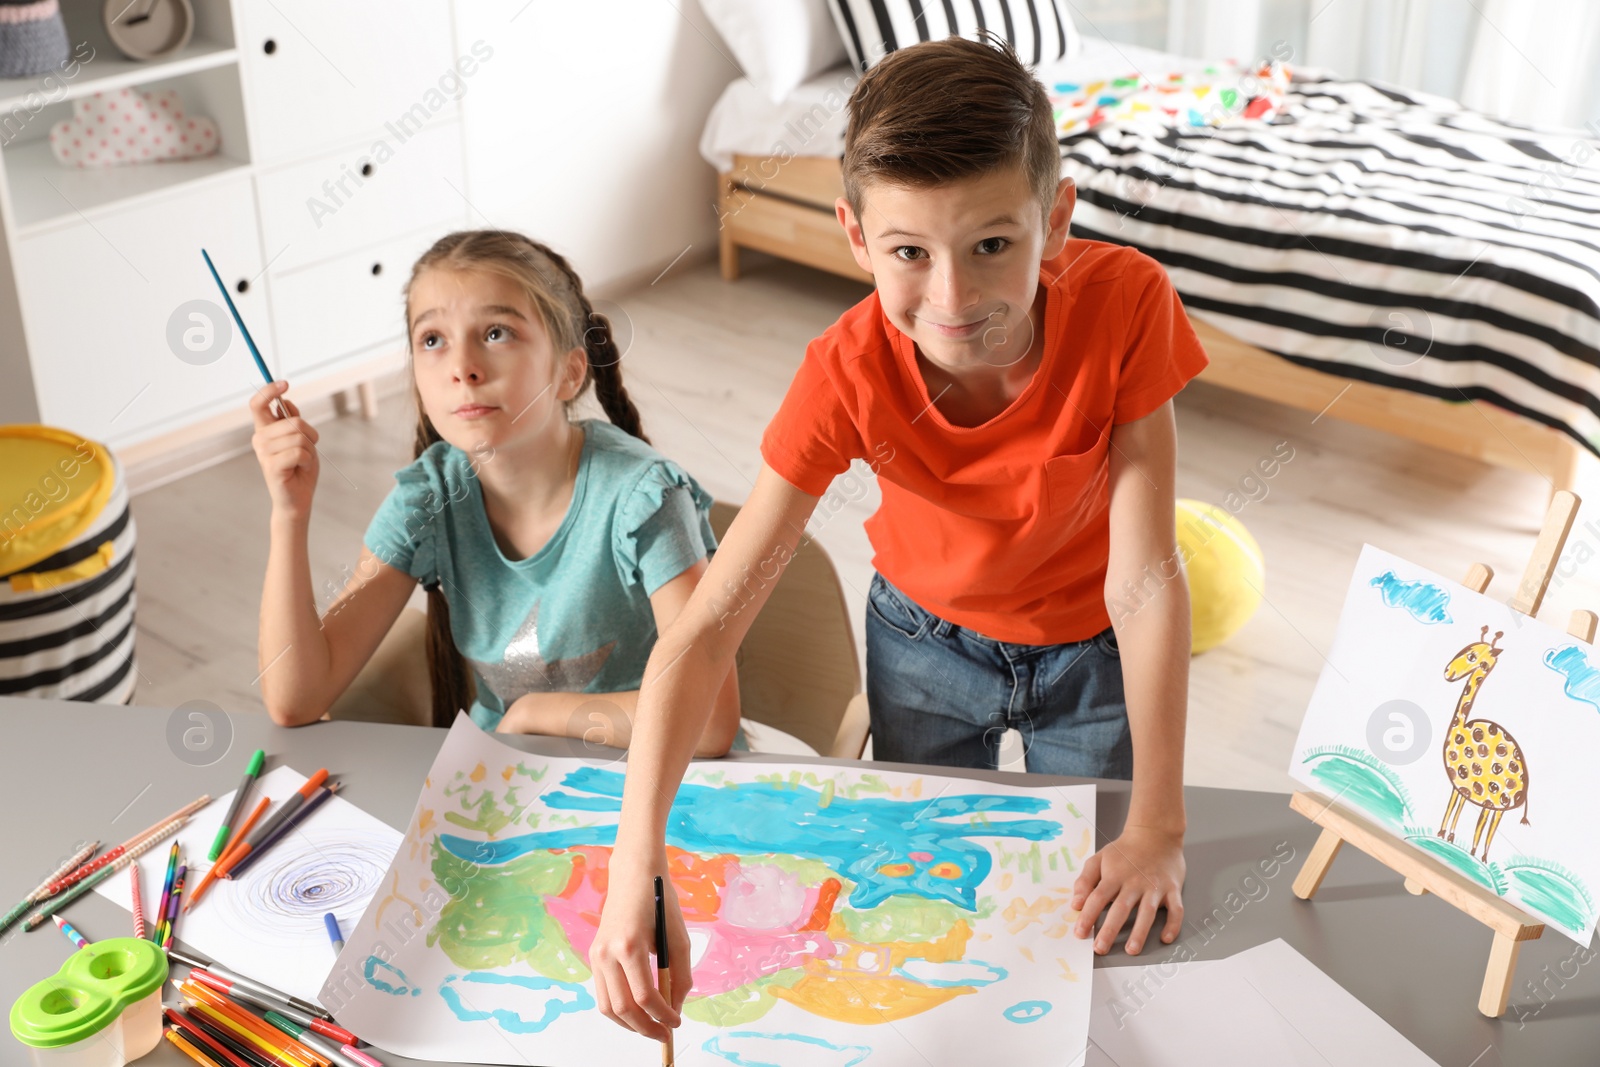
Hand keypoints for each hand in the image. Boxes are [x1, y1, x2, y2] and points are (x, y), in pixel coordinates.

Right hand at [249, 380, 318, 519]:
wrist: (298, 499)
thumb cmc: (300, 468)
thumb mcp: (301, 440)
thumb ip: (293, 421)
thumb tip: (286, 402)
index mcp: (265, 430)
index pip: (258, 404)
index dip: (269, 391)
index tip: (285, 383)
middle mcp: (259, 439)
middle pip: (292, 421)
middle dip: (309, 434)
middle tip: (308, 449)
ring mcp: (263, 453)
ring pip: (298, 437)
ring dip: (309, 449)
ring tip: (302, 461)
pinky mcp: (271, 466)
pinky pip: (299, 452)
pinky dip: (307, 460)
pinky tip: (300, 469)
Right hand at [589, 849, 689, 1039]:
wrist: (633, 876)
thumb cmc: (659, 902)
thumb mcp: (678, 938)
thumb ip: (680, 976)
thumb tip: (676, 1009)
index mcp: (630, 945)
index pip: (645, 996)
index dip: (662, 1016)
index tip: (676, 1023)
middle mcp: (607, 953)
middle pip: (623, 1008)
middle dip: (646, 1028)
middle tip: (665, 1035)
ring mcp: (596, 955)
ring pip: (608, 1007)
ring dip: (630, 1024)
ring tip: (651, 1028)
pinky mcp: (594, 956)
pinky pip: (603, 994)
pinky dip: (619, 1010)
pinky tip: (637, 1012)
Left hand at [1070, 824, 1184, 954]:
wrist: (1155, 832)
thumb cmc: (1125, 850)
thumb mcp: (1099, 859)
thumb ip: (1085, 881)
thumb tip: (1075, 904)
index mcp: (1115, 876)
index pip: (1097, 898)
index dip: (1087, 916)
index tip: (1080, 933)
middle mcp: (1134, 882)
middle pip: (1120, 908)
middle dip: (1109, 930)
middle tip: (1100, 948)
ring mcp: (1155, 886)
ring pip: (1147, 912)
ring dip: (1140, 932)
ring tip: (1131, 949)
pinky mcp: (1173, 889)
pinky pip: (1175, 909)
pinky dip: (1173, 924)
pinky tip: (1165, 938)